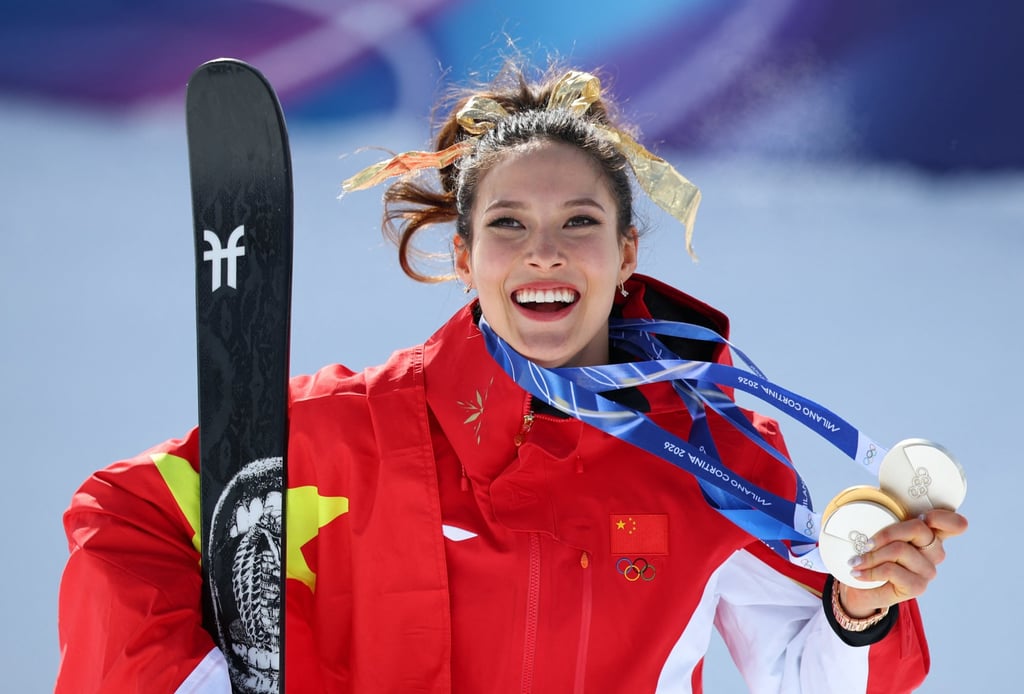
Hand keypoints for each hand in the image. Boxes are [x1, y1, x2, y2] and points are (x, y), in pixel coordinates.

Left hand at [838, 509, 967, 617]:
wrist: (863, 589)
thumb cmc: (873, 555)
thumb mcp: (879, 533)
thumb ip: (886, 520)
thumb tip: (871, 510)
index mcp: (931, 534)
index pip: (955, 524)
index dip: (944, 518)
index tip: (924, 517)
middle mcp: (934, 552)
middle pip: (919, 529)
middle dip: (886, 533)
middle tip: (866, 544)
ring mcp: (928, 570)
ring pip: (900, 549)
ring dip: (872, 555)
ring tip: (856, 561)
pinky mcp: (918, 587)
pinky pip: (891, 570)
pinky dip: (870, 570)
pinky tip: (859, 573)